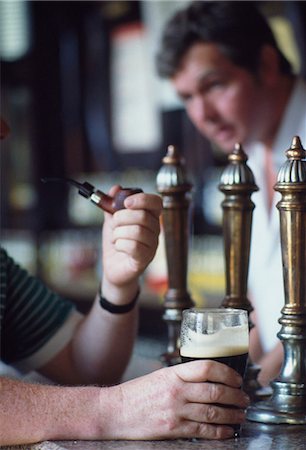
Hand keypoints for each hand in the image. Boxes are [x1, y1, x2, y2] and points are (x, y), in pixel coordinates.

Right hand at [99, 360, 249, 439]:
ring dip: (231, 414)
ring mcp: (175, 411)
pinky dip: (219, 431)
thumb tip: (207, 379)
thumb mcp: (160, 376)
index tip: (237, 378)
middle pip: (214, 390)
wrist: (114, 411)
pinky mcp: (173, 429)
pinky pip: (202, 431)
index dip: (227, 373)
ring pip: (212, 412)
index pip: (206, 367)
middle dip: (235, 395)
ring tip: (240, 414)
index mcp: (173, 373)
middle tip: (244, 398)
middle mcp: (176, 391)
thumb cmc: (136, 394)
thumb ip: (182, 377)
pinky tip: (227, 430)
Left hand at [102, 186, 161, 289]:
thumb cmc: (116, 243)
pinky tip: (118, 247)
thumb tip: (115, 188)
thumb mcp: (112, 221)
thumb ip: (112, 205)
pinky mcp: (145, 259)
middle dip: (122, 218)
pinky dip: (120, 244)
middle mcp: (155, 231)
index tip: (126, 203)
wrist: (113, 268)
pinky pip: (134, 246)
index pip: (156, 202)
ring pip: (137, 231)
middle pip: (143, 216)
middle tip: (114, 224)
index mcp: (150, 218)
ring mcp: (152, 246)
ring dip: (118, 233)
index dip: (142, 199)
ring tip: (115, 238)